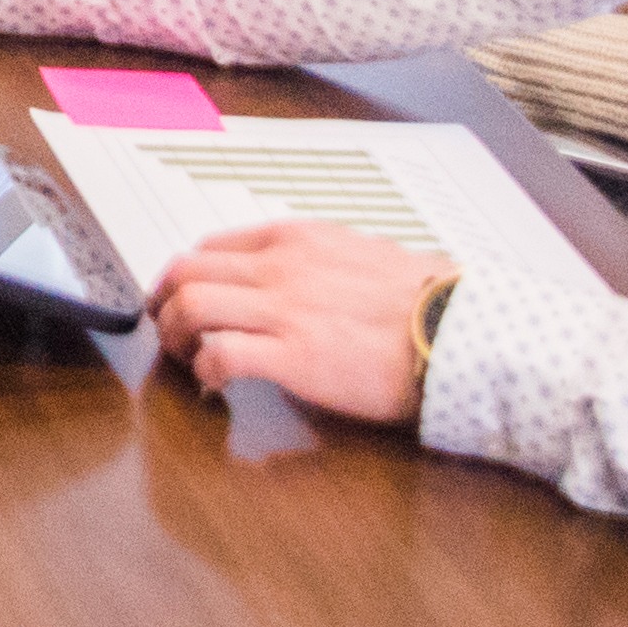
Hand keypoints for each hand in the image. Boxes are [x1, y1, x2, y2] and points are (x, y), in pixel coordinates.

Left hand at [146, 221, 454, 425]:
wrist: (462, 330)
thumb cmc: (428, 300)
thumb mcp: (366, 253)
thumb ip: (324, 258)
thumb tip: (312, 273)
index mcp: (297, 239)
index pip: (210, 246)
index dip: (186, 278)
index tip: (186, 301)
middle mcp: (280, 266)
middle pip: (184, 271)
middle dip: (166, 305)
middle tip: (173, 334)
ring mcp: (283, 309)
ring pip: (188, 307)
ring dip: (177, 338)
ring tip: (193, 362)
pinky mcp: (292, 357)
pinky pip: (218, 356)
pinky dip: (205, 373)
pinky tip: (218, 388)